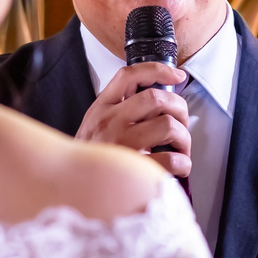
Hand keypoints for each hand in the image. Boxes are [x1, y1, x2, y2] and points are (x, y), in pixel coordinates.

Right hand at [76, 63, 191, 177]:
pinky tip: (179, 166)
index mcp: (102, 108)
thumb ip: (119, 107)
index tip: (177, 76)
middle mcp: (110, 122)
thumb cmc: (92, 155)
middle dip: (179, 107)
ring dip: (183, 137)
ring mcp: (122, 145)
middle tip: (181, 121)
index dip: (158, 70)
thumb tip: (159, 99)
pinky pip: (171, 159)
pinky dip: (182, 162)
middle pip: (156, 98)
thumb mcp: (95, 123)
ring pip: (168, 125)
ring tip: (180, 147)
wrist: (74, 187)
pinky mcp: (135, 169)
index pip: (129, 76)